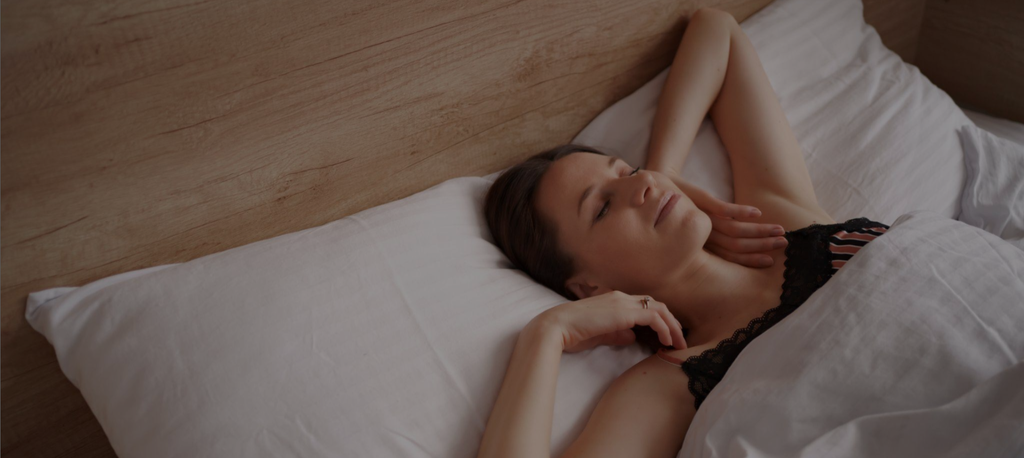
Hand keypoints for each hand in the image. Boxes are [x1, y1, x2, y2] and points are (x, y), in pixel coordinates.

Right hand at [530, 291, 686, 353]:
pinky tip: (667, 341)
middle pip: (656, 304)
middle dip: (671, 322)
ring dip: (672, 326)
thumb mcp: (600, 334)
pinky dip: (664, 328)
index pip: (644, 305)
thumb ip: (617, 333)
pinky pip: (653, 317)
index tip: (667, 337)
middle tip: (679, 340)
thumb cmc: (572, 332)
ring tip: (679, 343)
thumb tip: (632, 337)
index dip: (659, 319)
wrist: (557, 327)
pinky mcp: (624, 312)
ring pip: (659, 309)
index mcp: (614, 301)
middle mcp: (621, 297)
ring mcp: (623, 302)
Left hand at [670, 177, 786, 266]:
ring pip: (736, 230)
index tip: (771, 262)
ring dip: (759, 231)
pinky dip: (742, 212)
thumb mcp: (692, 232)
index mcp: (703, 246)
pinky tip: (758, 212)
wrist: (660, 189)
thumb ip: (711, 241)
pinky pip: (725, 210)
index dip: (752, 260)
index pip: (731, 258)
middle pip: (738, 247)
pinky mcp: (703, 203)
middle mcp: (704, 237)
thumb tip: (735, 247)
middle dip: (763, 246)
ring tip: (779, 230)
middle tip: (783, 245)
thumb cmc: (678, 212)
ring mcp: (704, 219)